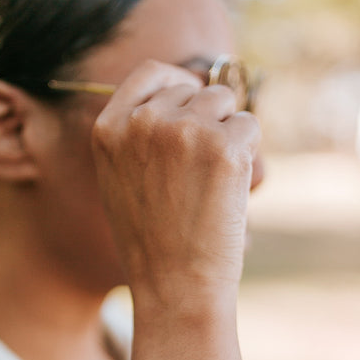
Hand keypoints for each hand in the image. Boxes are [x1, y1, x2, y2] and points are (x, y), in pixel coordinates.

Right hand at [91, 60, 260, 309]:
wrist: (174, 286)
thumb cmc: (152, 242)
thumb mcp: (120, 181)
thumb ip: (138, 135)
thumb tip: (184, 94)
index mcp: (110, 129)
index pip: (152, 73)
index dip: (178, 84)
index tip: (192, 103)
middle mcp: (144, 121)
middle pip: (194, 88)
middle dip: (207, 117)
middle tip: (202, 167)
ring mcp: (185, 130)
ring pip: (225, 102)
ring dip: (228, 132)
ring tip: (212, 181)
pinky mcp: (224, 146)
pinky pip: (249, 127)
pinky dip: (247, 154)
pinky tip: (227, 190)